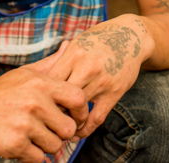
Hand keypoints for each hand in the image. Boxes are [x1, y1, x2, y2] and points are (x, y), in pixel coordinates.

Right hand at [0, 43, 88, 162]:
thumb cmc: (1, 90)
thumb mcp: (26, 72)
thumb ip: (51, 63)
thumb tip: (68, 46)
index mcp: (41, 84)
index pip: (78, 98)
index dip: (81, 111)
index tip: (75, 117)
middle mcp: (35, 102)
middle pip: (68, 128)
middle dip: (61, 133)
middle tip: (51, 130)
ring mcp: (25, 124)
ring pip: (55, 145)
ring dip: (46, 145)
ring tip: (34, 136)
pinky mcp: (15, 143)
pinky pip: (39, 158)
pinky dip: (34, 155)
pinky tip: (25, 145)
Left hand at [46, 14, 154, 138]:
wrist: (132, 36)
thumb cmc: (100, 38)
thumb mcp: (79, 41)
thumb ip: (60, 58)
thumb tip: (38, 74)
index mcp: (74, 53)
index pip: (50, 80)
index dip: (41, 94)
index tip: (36, 103)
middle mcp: (87, 67)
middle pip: (61, 96)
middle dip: (51, 109)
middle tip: (44, 119)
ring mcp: (102, 81)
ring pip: (77, 109)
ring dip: (67, 120)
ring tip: (58, 128)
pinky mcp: (114, 92)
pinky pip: (96, 117)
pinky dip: (86, 128)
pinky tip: (78, 132)